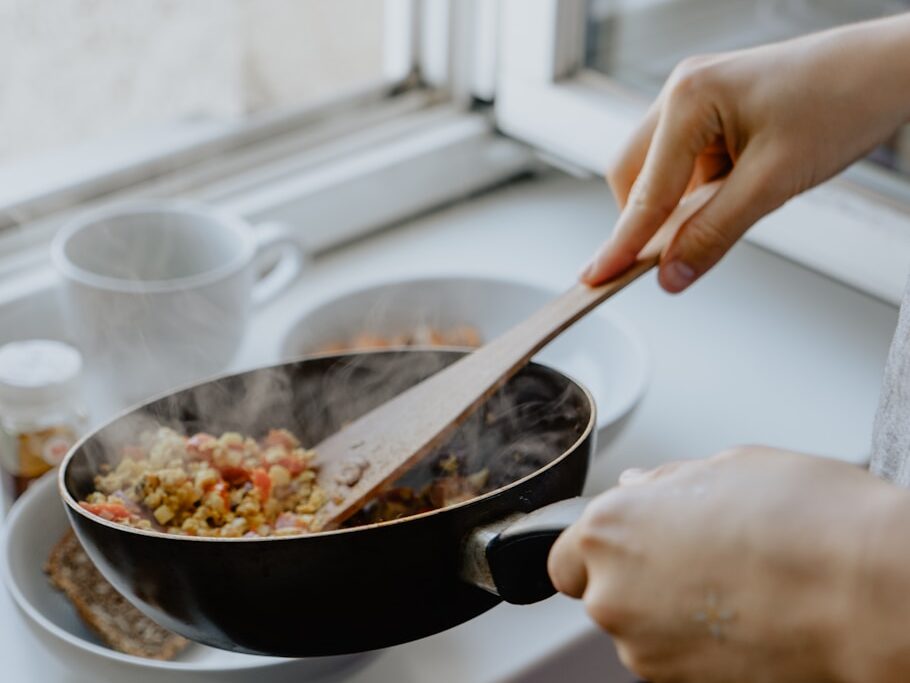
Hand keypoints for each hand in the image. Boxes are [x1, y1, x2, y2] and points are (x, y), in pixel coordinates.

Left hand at [548, 447, 909, 682]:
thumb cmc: (805, 519)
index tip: (632, 541)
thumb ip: (665, 482)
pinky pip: (672, 655)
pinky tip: (743, 614)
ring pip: (638, 627)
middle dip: (636, 575)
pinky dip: (696, 640)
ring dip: (667, 609)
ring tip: (732, 582)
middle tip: (695, 554)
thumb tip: (641, 487)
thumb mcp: (727, 466)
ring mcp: (646, 648)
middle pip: (601, 591)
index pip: (565, 555)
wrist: (867, 593)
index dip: (599, 548)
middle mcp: (613, 594)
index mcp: (610, 529)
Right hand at [581, 15, 909, 292]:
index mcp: (689, 98)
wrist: (891, 69)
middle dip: (646, 219)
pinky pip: (685, 162)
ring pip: (657, 171)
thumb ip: (715, 232)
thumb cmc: (843, 101)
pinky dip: (699, 190)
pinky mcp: (714, 111)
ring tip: (731, 210)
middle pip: (633, 175)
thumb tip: (672, 273)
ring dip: (678, 204)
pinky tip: (736, 192)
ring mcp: (696, 98)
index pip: (644, 191)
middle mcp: (683, 92)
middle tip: (663, 259)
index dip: (622, 243)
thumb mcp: (774, 182)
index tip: (596, 278)